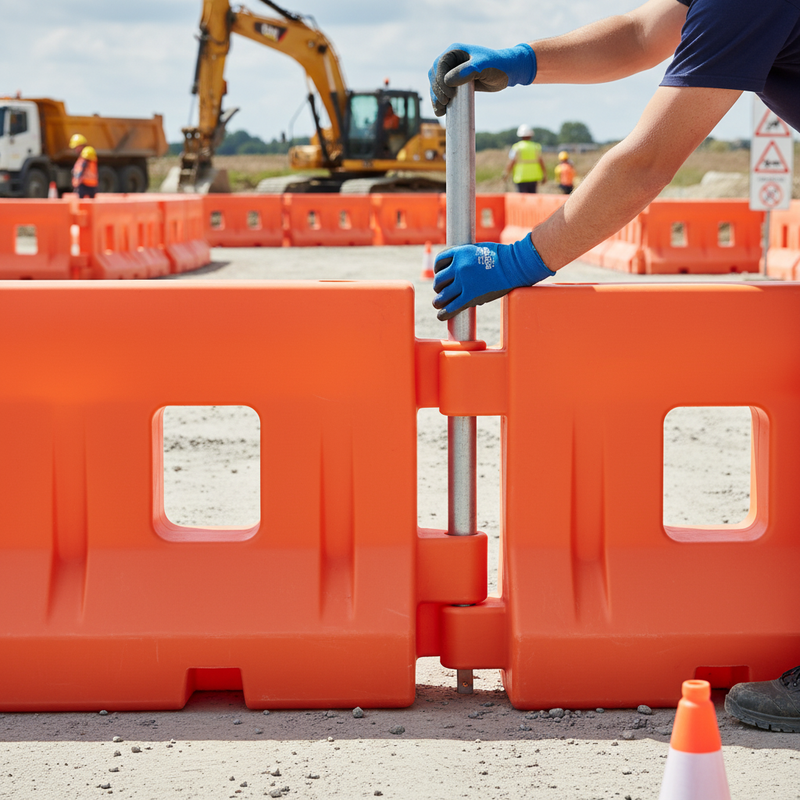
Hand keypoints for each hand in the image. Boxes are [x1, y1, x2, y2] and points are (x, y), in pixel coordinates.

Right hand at [428, 42, 536, 116]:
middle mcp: (451, 61)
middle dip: (436, 91)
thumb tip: (448, 81)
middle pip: (434, 76)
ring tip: (440, 110)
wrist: (507, 72)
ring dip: (435, 98)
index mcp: (455, 52)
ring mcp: (452, 72)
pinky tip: (441, 111)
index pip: (440, 65)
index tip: (449, 94)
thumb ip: (467, 71)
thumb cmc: (497, 66)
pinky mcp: (455, 84)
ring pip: (436, 85)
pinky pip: (442, 92)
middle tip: (444, 103)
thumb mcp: (483, 67)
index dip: (440, 80)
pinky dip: (440, 102)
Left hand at [432, 234, 553, 320]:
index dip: (438, 269)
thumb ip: (468, 257)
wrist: (515, 265)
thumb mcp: (479, 249)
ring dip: (438, 301)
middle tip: (441, 291)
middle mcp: (459, 266)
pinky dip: (444, 313)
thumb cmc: (502, 257)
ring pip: (442, 295)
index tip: (440, 274)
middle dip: (438, 286)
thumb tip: (461, 267)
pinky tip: (441, 316)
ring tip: (438, 304)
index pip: (440, 261)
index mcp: (460, 252)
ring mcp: (464, 282)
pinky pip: (452, 307)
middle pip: (439, 279)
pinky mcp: (470, 296)